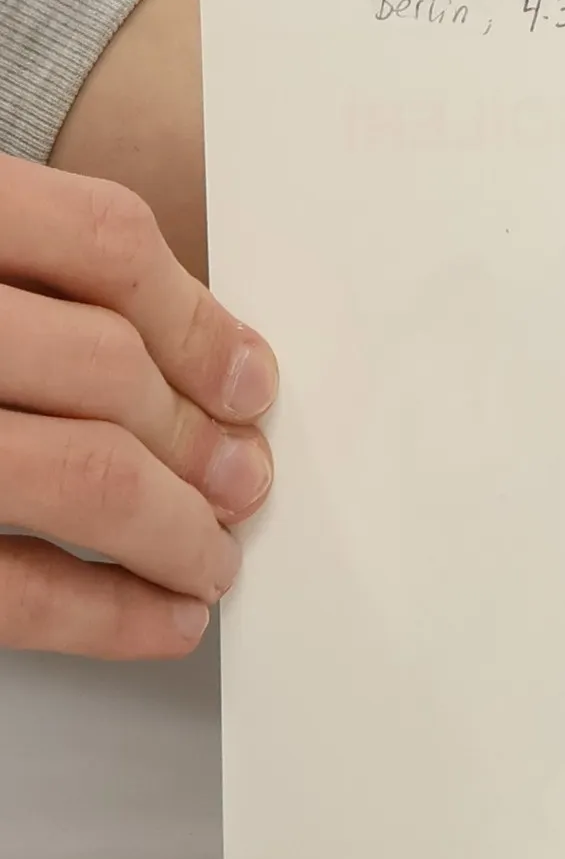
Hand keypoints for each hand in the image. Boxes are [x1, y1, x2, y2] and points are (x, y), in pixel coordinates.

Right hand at [0, 155, 276, 658]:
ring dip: (176, 528)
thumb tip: (206, 370)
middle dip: (198, 438)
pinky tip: (160, 618)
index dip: (197, 320)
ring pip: (84, 473)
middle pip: (107, 366)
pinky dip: (109, 613)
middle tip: (242, 480)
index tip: (248, 381)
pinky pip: (11, 586)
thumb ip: (30, 278)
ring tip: (207, 556)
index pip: (100, 239)